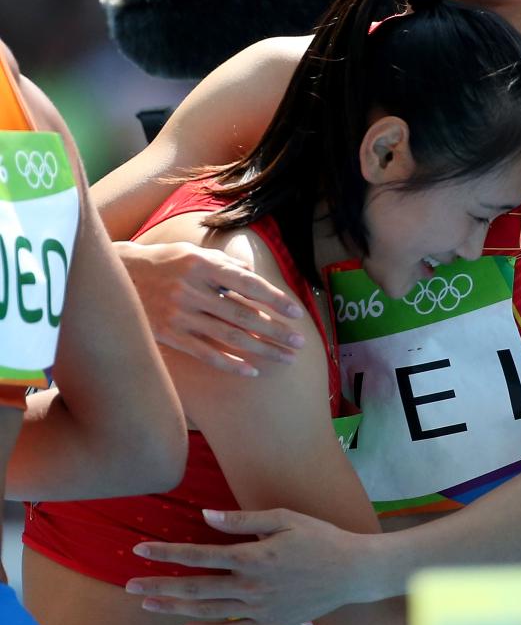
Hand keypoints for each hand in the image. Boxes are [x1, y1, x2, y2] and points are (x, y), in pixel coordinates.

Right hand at [116, 241, 305, 374]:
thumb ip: (225, 265)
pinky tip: (251, 371)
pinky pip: (205, 353)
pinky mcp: (169, 335)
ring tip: (284, 358)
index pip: (247, 284)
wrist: (118, 276)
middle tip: (299, 343)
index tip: (296, 313)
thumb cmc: (165, 263)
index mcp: (202, 265)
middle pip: (243, 315)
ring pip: (229, 337)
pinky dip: (230, 363)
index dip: (274, 299)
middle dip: (275, 331)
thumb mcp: (194, 253)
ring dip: (261, 350)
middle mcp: (192, 290)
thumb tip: (254, 276)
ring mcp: (180, 314)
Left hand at [125, 508, 370, 624]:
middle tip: (130, 585)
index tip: (140, 550)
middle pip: (194, 589)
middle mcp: (250, 586)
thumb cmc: (320, 537)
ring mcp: (258, 609)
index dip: (167, 553)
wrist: (352, 572)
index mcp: (252, 556)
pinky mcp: (268, 622)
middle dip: (159, 586)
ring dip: (174, 609)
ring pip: (206, 612)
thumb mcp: (284, 518)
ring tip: (148, 604)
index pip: (199, 555)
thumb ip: (242, 520)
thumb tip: (206, 516)